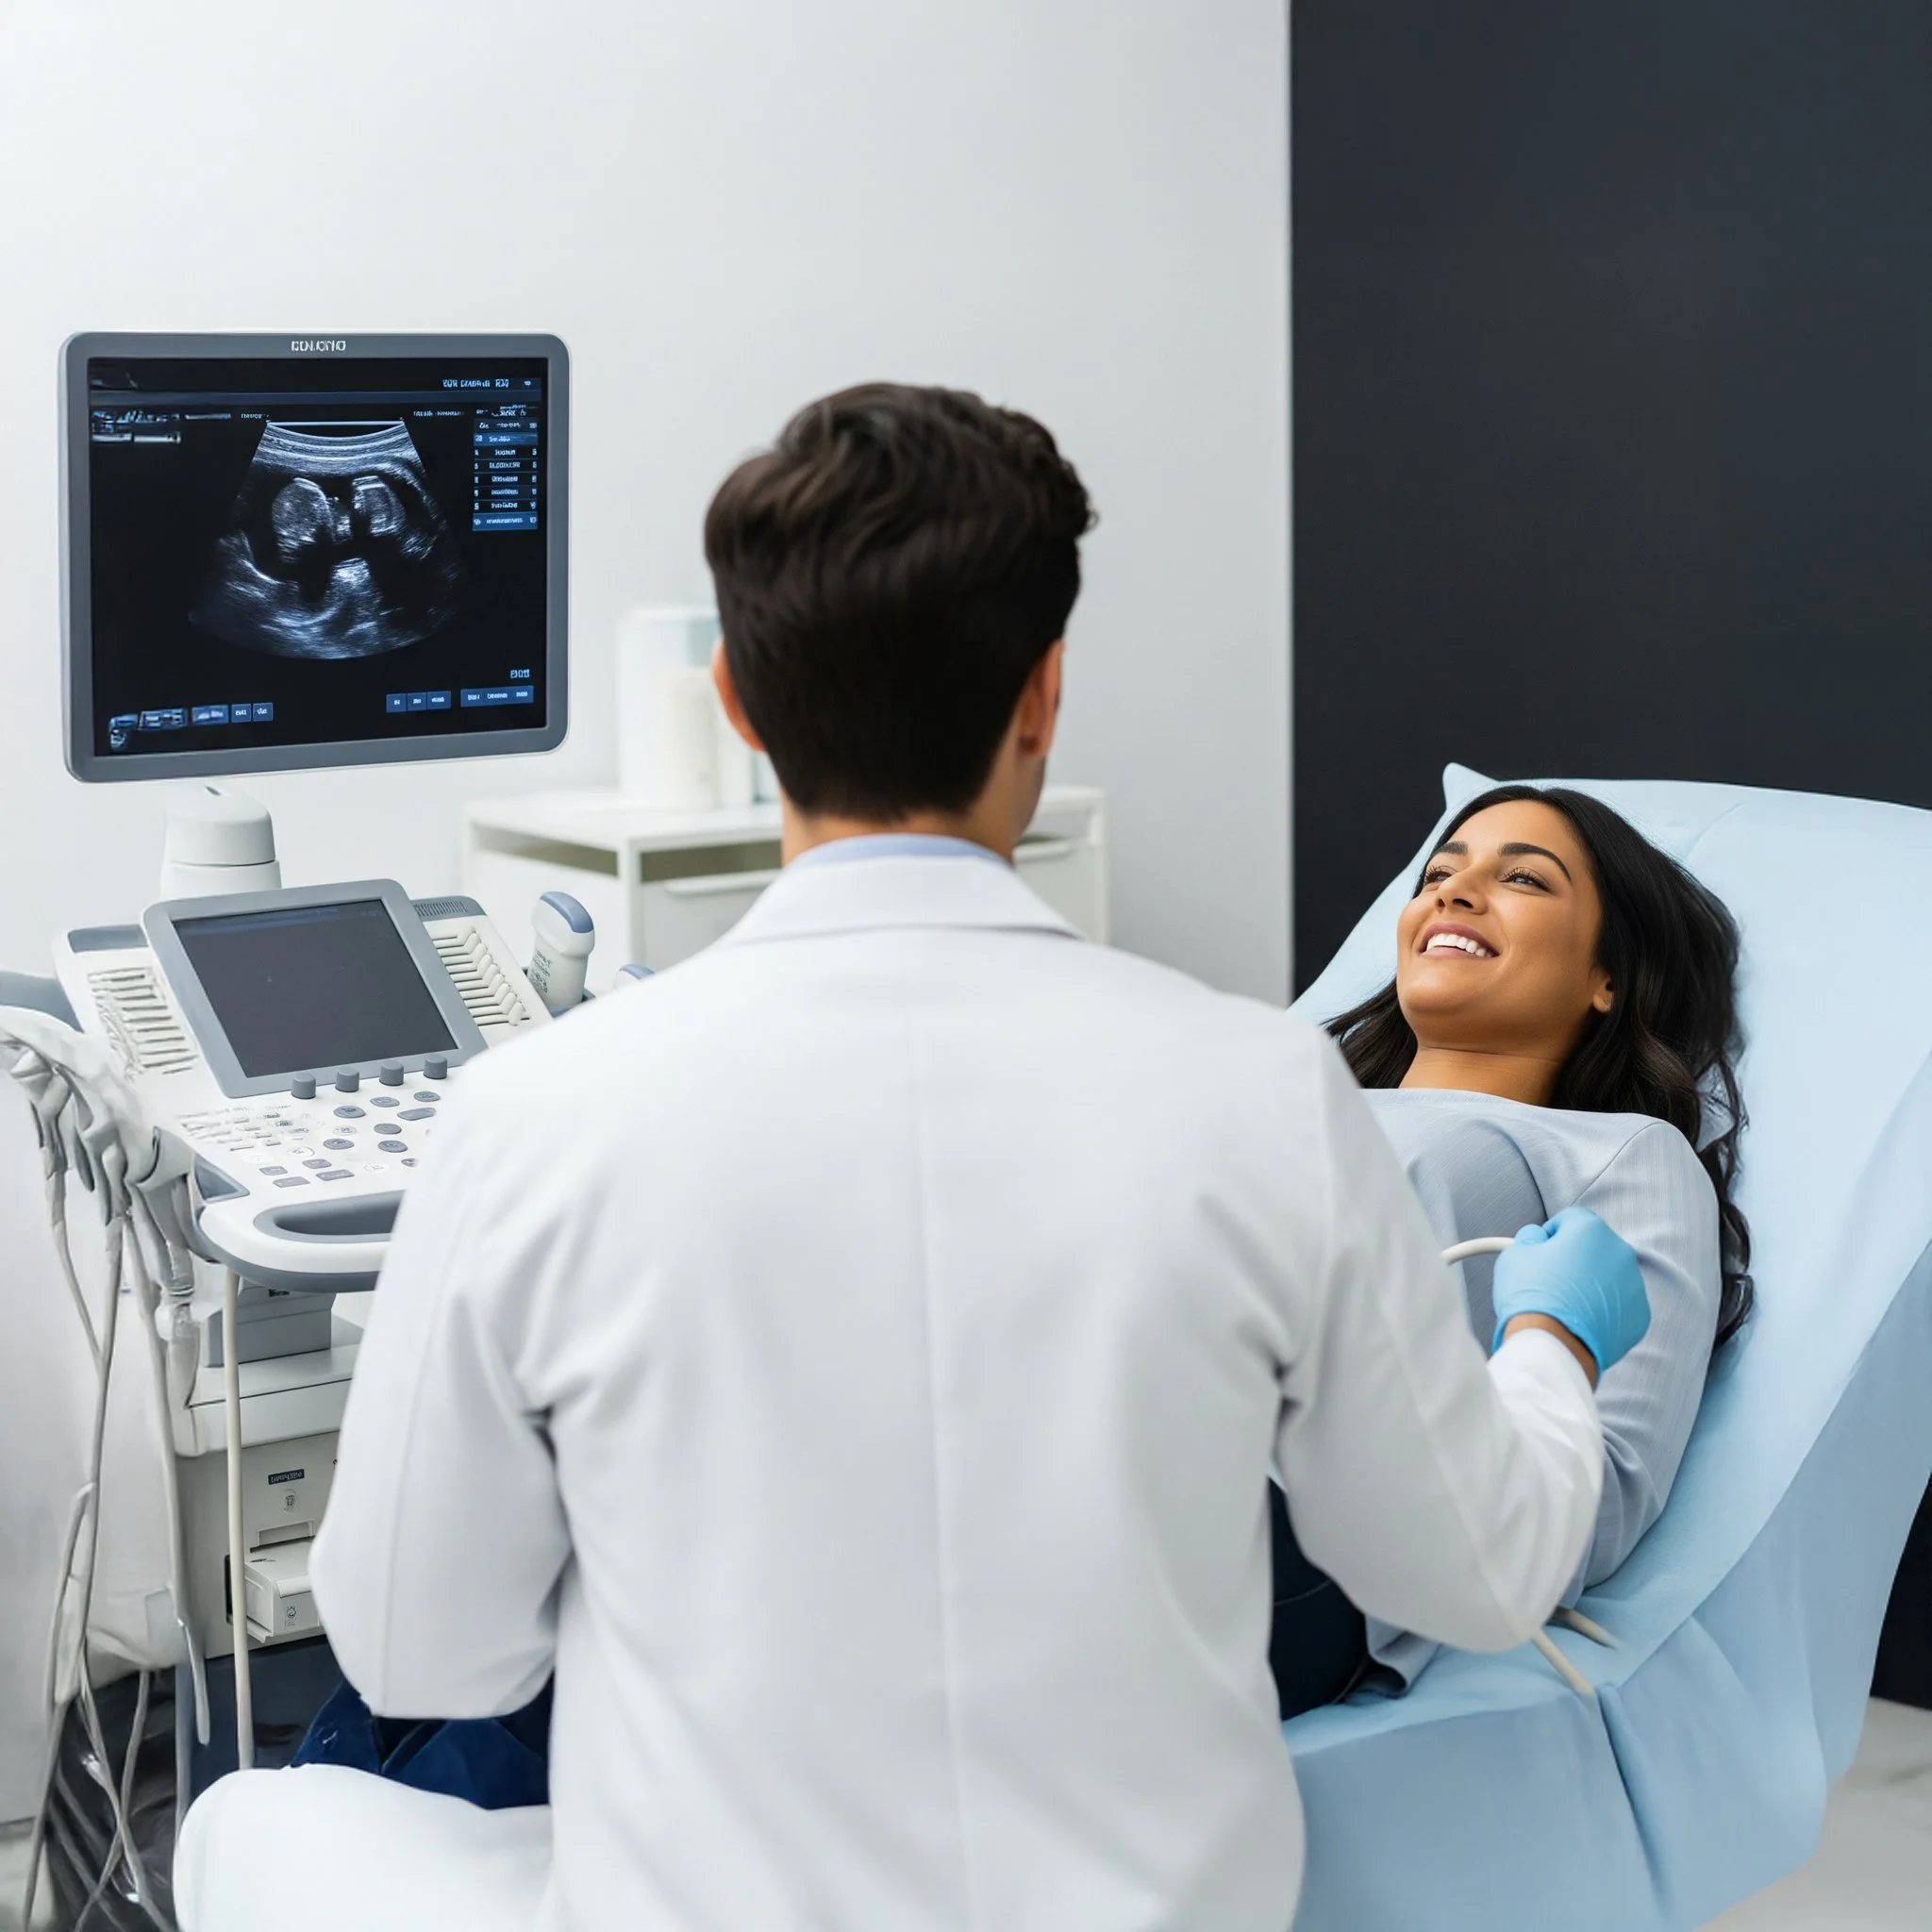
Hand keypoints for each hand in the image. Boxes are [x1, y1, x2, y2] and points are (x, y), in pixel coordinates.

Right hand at [1490, 1205, 1649, 1376]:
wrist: (1552, 1347)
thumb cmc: (1532, 1298)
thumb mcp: (1514, 1254)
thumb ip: (1530, 1237)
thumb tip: (1538, 1238)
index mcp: (1591, 1231)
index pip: (1570, 1219)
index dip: (1550, 1234)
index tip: (1538, 1253)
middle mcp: (1620, 1253)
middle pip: (1594, 1247)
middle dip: (1574, 1258)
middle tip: (1550, 1279)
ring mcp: (1634, 1286)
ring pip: (1609, 1275)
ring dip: (1590, 1283)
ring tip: (1564, 1304)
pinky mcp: (1640, 1316)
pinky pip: (1619, 1304)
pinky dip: (1603, 1308)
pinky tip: (1580, 1320)